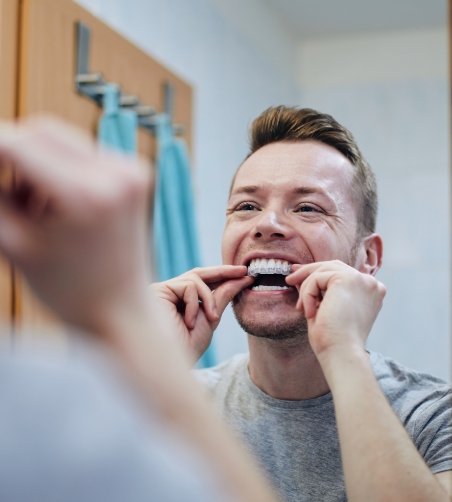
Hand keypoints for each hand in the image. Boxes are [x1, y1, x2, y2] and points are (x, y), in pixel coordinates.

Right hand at [0, 117, 151, 334]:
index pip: (17, 144)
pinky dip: (59, 168)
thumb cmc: (70, 292)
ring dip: (35, 162)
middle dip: (10, 153)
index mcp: (87, 195)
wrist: (122, 311)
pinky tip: (55, 206)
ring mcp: (131, 171)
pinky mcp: (134, 174)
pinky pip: (82, 153)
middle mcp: (117, 174)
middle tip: (6, 194)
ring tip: (32, 210)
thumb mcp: (14, 245)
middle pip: (41, 131)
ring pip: (61, 140)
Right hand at [151, 266, 252, 359]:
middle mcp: (167, 294)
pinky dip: (195, 304)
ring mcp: (161, 292)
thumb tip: (240, 279)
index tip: (245, 275)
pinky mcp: (157, 291)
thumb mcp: (210, 320)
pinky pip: (188, 286)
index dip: (223, 276)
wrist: (167, 366)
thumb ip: (221, 297)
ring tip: (211, 319)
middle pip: (198, 274)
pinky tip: (189, 323)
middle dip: (223, 272)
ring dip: (209, 299)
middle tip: (243, 271)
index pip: (202, 282)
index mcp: (178, 302)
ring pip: (195, 278)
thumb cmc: (185, 349)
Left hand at [286, 260, 385, 360]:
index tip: (298, 275)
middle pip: (332, 266)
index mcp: (370, 292)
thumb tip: (300, 276)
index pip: (342, 273)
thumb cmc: (333, 340)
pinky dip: (308, 295)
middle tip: (290, 279)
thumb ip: (319, 291)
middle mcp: (370, 283)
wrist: (341, 353)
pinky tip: (309, 314)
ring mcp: (361, 280)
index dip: (319, 272)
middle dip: (308, 271)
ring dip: (306, 289)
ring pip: (322, 271)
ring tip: (300, 308)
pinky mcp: (348, 279)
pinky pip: (317, 279)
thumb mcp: (326, 309)